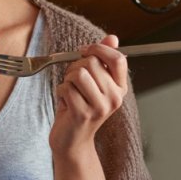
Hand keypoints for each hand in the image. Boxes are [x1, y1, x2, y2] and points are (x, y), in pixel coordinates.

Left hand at [49, 35, 127, 157]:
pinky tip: (65, 103)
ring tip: (70, 92)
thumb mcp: (94, 83)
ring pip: (79, 74)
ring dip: (67, 79)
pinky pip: (66, 88)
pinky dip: (60, 92)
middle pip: (92, 63)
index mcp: (120, 88)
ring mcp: (100, 107)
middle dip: (76, 66)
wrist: (73, 141)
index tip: (85, 51)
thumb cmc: (81, 108)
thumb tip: (113, 37)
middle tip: (74, 81)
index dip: (99, 48)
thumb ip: (103, 59)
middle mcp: (114, 98)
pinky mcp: (83, 114)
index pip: (118, 59)